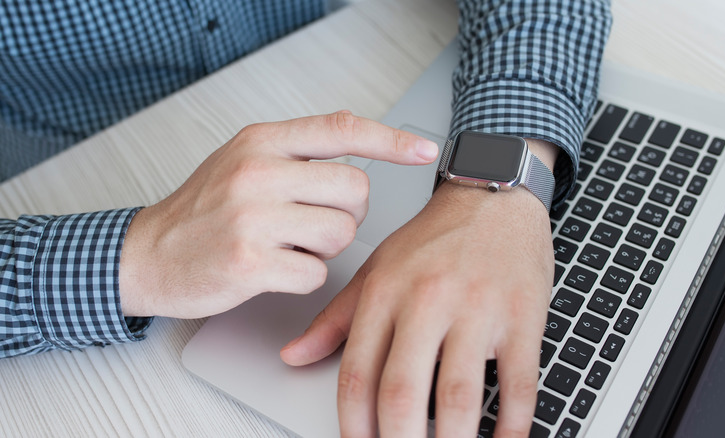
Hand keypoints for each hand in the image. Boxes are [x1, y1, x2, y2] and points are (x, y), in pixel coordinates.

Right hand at [118, 111, 438, 317]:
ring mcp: (252, 217)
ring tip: (290, 244)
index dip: (391, 140)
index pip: (342, 128)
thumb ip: (297, 150)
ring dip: (326, 248)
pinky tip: (276, 267)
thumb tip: (361, 146)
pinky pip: (317, 272)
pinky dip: (305, 276)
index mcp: (261, 141)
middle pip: (355, 191)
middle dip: (348, 214)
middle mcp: (258, 172)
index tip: (424, 150)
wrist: (149, 254)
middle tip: (319, 221)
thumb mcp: (243, 159)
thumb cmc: (203, 209)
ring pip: (341, 234)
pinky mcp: (249, 262)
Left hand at [281, 139, 557, 436]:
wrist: (494, 196)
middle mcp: (428, 300)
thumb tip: (293, 356)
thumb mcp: (376, 269)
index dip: (352, 425)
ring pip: (458, 395)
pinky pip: (519, 383)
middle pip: (402, 391)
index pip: (357, 374)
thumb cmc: (435, 237)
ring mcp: (478, 309)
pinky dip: (511, 426)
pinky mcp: (523, 316)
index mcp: (386, 292)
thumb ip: (335, 318)